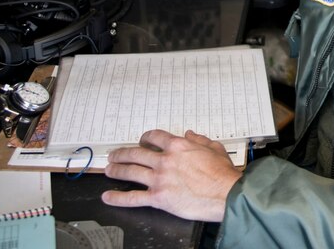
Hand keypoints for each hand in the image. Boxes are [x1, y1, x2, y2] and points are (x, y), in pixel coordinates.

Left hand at [102, 129, 241, 221]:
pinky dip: (118, 197)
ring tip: (109, 170)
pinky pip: (133, 197)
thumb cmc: (223, 173)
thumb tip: (191, 134)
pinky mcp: (158, 197)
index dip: (145, 138)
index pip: (154, 137)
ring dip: (117, 170)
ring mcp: (159, 179)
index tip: (141, 141)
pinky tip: (108, 197)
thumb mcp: (214, 148)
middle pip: (136, 153)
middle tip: (115, 155)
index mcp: (178, 146)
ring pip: (130, 172)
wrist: (226, 193)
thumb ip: (200, 140)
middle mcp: (165, 160)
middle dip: (123, 153)